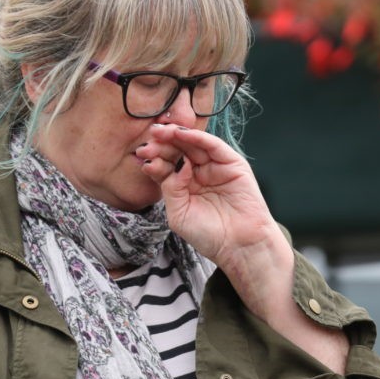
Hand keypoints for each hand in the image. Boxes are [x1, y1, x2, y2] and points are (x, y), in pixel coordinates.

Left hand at [136, 123, 284, 269]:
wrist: (238, 246)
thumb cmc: (209, 235)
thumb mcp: (179, 213)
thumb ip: (172, 188)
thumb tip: (176, 164)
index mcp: (184, 185)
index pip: (167, 165)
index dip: (155, 158)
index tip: (141, 155)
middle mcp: (199, 173)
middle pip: (178, 151)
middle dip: (162, 144)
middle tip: (149, 141)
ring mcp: (215, 167)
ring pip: (193, 145)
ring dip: (176, 136)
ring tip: (161, 132)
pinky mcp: (232, 164)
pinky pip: (213, 146)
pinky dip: (197, 137)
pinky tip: (182, 134)